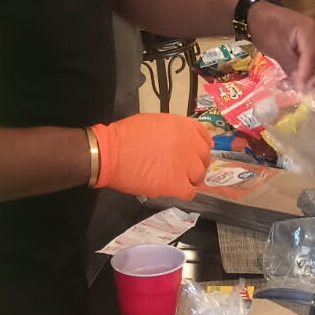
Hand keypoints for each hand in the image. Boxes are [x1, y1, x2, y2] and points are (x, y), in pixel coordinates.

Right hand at [91, 114, 211, 199]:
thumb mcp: (155, 122)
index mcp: (183, 126)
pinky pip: (190, 192)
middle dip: (196, 163)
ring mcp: (185, 165)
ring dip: (190, 178)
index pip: (204, 136)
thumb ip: (174, 131)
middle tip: (184, 168)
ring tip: (176, 179)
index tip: (197, 152)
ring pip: (199, 175)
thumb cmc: (125, 136)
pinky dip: (184, 192)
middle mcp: (189, 144)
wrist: (110, 153)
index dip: (201, 146)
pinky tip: (174, 189)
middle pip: (204, 157)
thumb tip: (181, 141)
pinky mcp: (177, 184)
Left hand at [249, 1, 314, 91]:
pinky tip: (295, 78)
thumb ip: (289, 64)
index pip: (312, 57)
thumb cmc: (264, 27)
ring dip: (313, 76)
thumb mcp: (274, 47)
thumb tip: (300, 84)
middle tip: (303, 89)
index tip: (298, 89)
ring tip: (295, 85)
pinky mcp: (310, 43)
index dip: (307, 75)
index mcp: (308, 31)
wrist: (258, 14)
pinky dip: (308, 70)